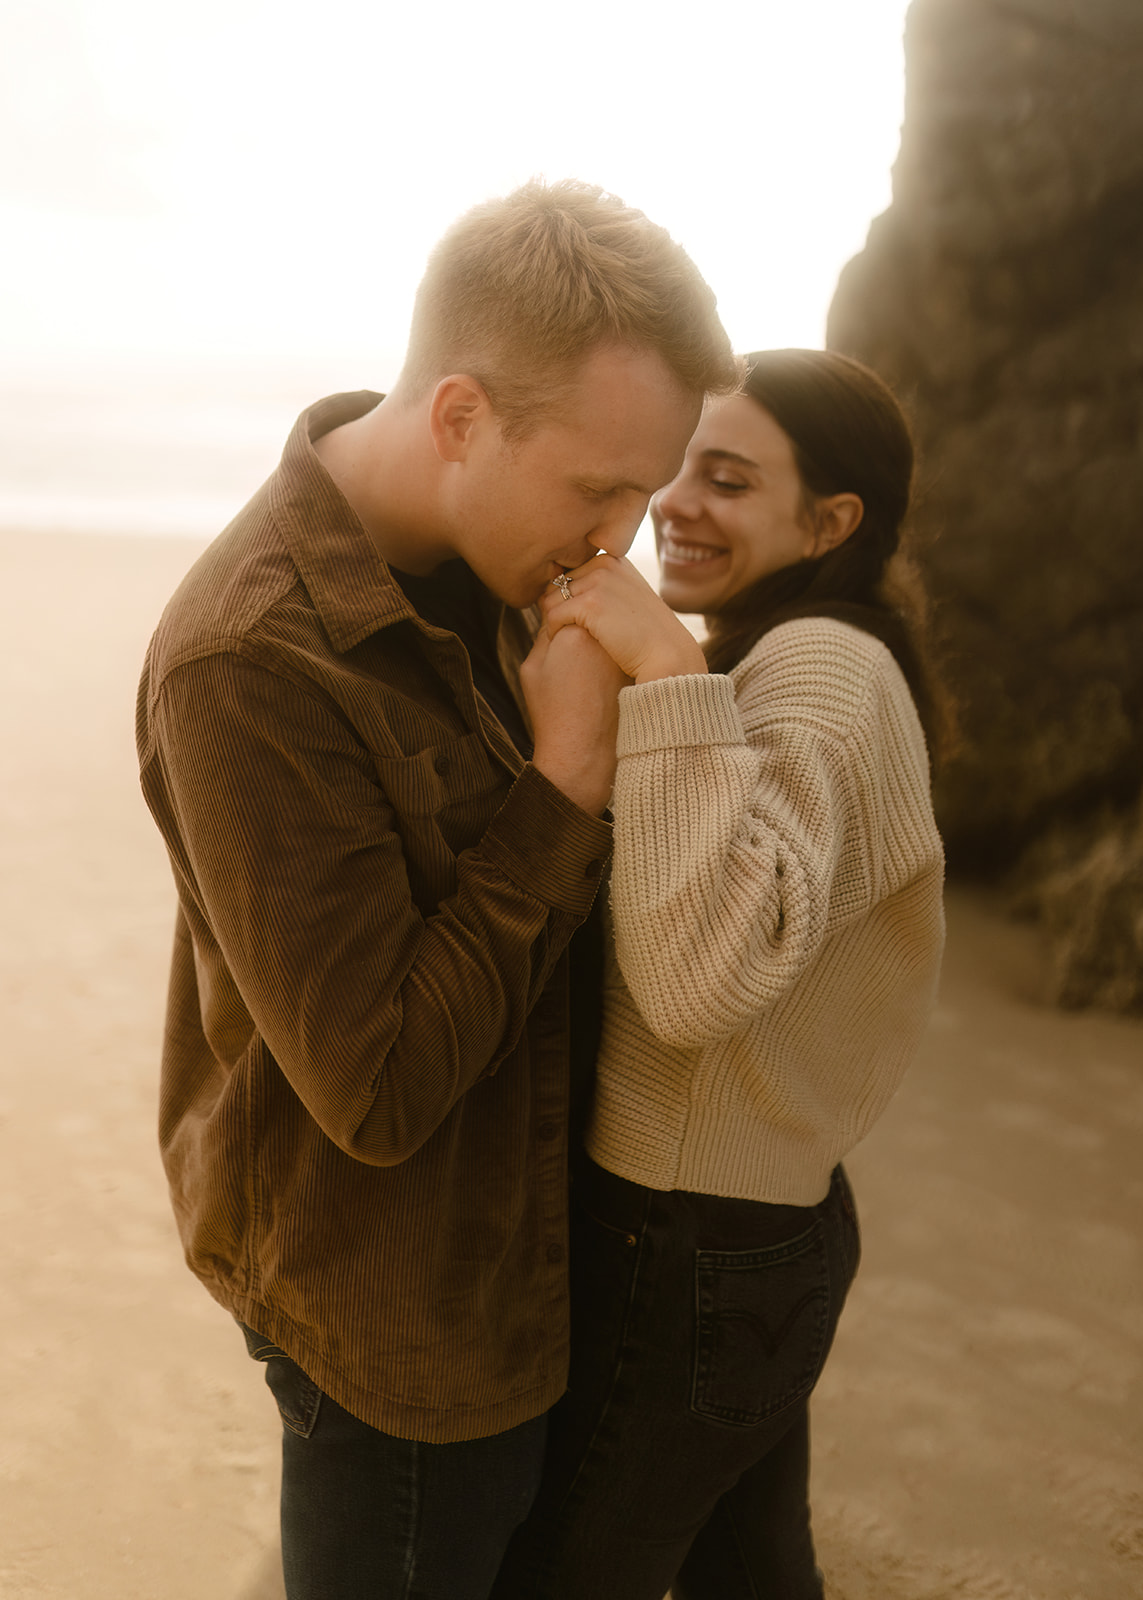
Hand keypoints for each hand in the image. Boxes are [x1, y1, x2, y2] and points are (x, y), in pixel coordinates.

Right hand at [520, 623, 630, 814]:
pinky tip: (608, 678)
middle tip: (575, 657)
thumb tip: (558, 608)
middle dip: (585, 620)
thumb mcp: (534, 668)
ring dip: (605, 632)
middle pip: (595, 608)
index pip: (567, 602)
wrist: (585, 756)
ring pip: (614, 624)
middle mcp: (606, 635)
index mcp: (574, 631)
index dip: (559, 618)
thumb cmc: (553, 715)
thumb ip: (545, 631)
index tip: (557, 643)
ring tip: (592, 670)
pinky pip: (629, 643)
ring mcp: (627, 648)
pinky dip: (620, 650)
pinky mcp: (641, 663)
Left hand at [541, 554, 706, 682]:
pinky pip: (552, 616)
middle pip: (554, 586)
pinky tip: (568, 645)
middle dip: (557, 610)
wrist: (667, 655)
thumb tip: (562, 588)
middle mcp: (604, 564)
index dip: (565, 601)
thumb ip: (601, 590)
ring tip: (567, 640)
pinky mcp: (590, 603)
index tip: (575, 623)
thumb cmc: (645, 636)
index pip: (568, 575)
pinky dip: (554, 633)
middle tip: (566, 634)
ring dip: (554, 622)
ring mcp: (598, 581)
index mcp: (612, 560)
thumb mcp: (626, 600)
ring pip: (549, 600)